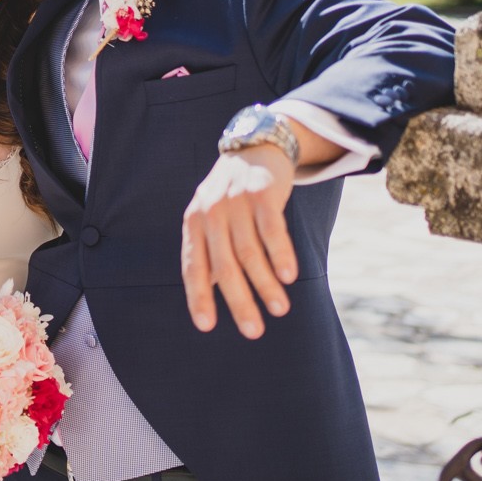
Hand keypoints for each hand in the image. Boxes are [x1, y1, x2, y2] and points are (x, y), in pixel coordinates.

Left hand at [180, 145, 298, 336]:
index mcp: (194, 222)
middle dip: (239, 301)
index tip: (206, 326)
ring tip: (279, 310)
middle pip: (224, 265)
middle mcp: (211, 212)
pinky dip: (280, 255)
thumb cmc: (231, 196)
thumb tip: (212, 294)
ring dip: (265, 285)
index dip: (199, 296)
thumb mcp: (211, 218)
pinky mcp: (262, 194)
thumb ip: (210, 251)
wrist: (255, 149)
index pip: (192, 266)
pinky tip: (289, 277)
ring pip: (250, 253)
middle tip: (253, 331)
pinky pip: (272, 231)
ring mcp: (236, 202)